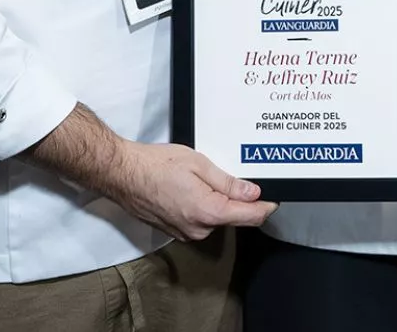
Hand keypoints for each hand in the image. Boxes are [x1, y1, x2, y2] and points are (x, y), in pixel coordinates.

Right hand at [27, 104, 275, 240]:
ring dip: (220, 202)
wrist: (122, 173)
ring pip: (216, 219)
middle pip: (234, 218)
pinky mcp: (175, 230)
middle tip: (239, 175)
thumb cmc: (155, 165)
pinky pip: (200, 220)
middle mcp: (198, 229)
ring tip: (208, 177)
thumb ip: (229, 182)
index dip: (266, 206)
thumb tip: (253, 192)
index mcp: (208, 212)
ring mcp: (185, 232)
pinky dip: (204, 206)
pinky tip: (194, 187)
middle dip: (240, 200)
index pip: (250, 216)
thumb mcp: (199, 164)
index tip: (274, 197)